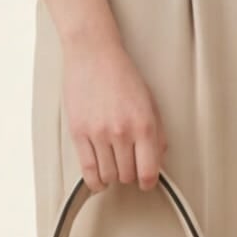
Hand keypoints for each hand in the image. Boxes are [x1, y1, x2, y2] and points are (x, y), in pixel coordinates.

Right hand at [62, 28, 166, 190]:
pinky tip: (98, 180)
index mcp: (144, 124)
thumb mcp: (150, 101)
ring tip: (113, 170)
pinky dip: (94, 181)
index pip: (148, 171)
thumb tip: (158, 160)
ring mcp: (98, 133)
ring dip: (112, 177)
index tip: (146, 182)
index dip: (148, 182)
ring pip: (108, 175)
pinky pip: (87, 169)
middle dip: (130, 176)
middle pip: (127, 175)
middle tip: (128, 168)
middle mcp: (122, 131)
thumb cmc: (122, 75)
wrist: (93, 54)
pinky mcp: (79, 133)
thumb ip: (157, 132)